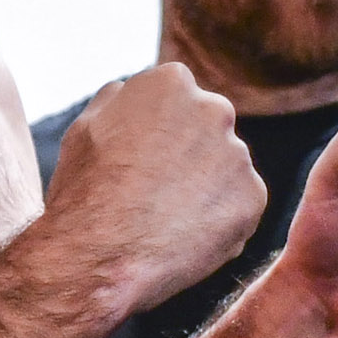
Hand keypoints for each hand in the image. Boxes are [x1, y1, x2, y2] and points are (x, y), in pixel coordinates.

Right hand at [42, 63, 267, 315]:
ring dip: (206, 187)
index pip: (178, 97)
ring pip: (226, 168)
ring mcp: (238, 155)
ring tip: (168, 218)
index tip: (146, 157)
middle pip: (209, 127)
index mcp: (172, 83)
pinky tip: (187, 236)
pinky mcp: (253, 198)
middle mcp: (214, 109)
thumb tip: (128, 91)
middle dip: (191, 153)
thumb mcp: (85, 126)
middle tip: (160, 190)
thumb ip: (117, 99)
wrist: (100, 255)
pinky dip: (220, 221)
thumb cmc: (85, 190)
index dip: (160, 130)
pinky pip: (240, 206)